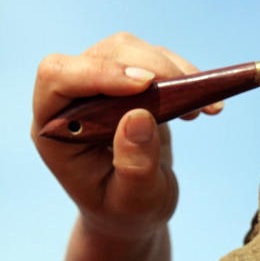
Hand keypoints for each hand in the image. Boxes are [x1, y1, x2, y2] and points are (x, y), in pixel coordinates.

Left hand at [30, 33, 220, 242]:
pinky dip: (182, 75)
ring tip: (200, 108)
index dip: (99, 73)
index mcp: (56, 129)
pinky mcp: (126, 84)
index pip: (58, 77)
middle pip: (100, 55)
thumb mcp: (134, 201)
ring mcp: (98, 88)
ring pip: (126, 49)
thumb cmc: (126, 211)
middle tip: (188, 101)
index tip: (145, 85)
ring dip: (169, 69)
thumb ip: (134, 167)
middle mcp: (70, 101)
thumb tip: (139, 117)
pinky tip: (203, 104)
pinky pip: (150, 59)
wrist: (134, 211)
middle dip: (148, 68)